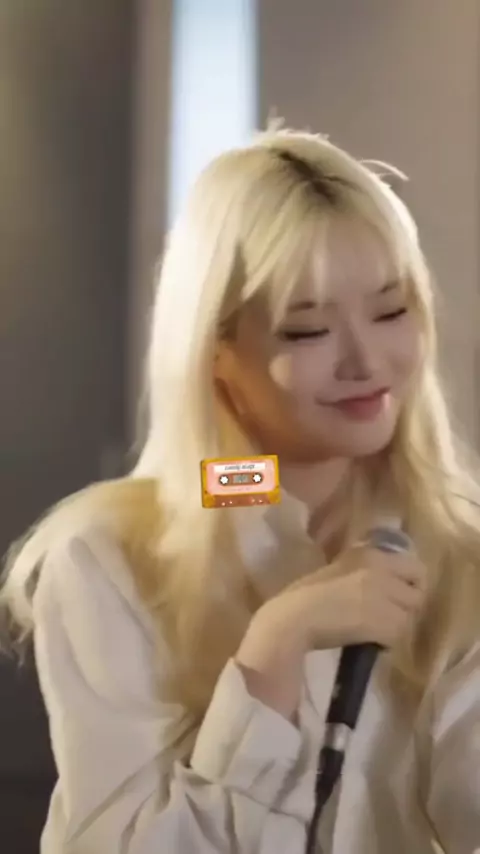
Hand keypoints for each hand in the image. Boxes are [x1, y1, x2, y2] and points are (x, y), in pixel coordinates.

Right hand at [236, 545, 426, 719]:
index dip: (411, 585)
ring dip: (395, 627)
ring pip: (409, 617)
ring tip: (375, 632)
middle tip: (388, 619)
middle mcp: (383, 570)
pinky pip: (397, 636)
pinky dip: (385, 642)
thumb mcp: (339, 570)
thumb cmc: (305, 595)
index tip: (399, 597)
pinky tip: (368, 642)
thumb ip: (364, 572)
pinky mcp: (383, 622)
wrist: (294, 618)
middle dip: (406, 608)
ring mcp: (385, 596)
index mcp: (371, 554)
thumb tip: (389, 584)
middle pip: (417, 594)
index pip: (415, 567)